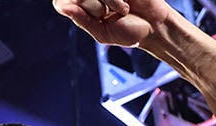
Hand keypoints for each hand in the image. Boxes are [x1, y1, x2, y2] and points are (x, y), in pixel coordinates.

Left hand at [53, 0, 171, 47]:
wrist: (154, 27)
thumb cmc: (129, 32)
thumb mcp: (102, 33)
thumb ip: (82, 21)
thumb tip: (63, 7)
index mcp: (82, 9)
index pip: (61, 2)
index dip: (68, 4)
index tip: (91, 16)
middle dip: (93, 6)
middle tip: (107, 15)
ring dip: (109, 3)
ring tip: (122, 11)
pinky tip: (126, 4)